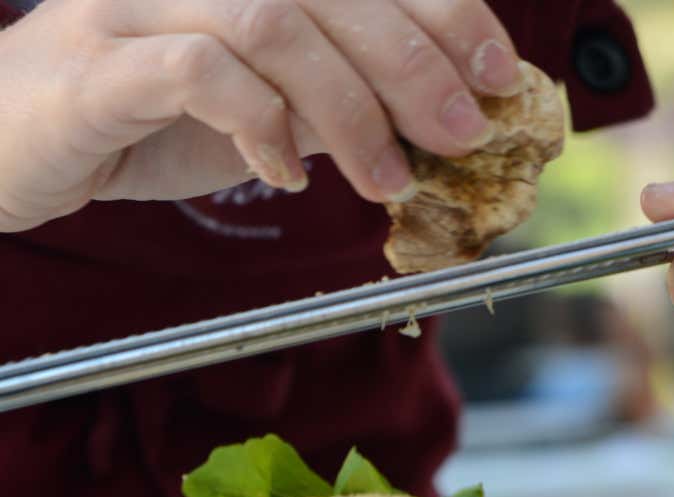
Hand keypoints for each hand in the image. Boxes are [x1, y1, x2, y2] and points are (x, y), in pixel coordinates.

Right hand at [0, 0, 525, 231]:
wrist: (19, 139)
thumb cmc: (151, 115)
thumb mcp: (274, 106)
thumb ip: (345, 98)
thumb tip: (444, 115)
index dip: (447, 12)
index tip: (499, 72)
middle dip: (416, 65)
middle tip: (462, 133)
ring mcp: (144, 0)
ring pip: (274, 23)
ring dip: (350, 110)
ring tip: (387, 177)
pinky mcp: (101, 57)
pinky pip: (202, 72)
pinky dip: (264, 125)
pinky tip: (288, 173)